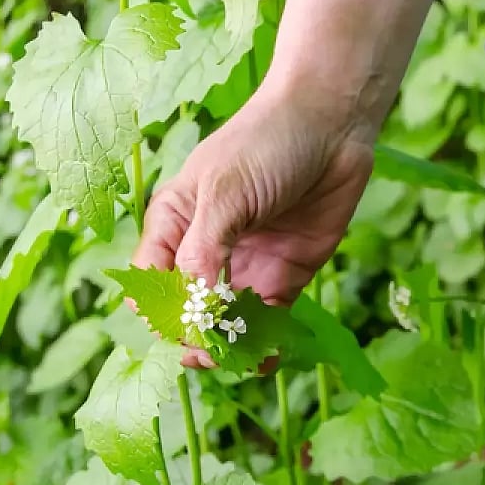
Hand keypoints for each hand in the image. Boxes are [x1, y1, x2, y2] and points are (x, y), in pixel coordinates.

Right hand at [131, 80, 373, 366]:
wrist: (332, 123)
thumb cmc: (266, 142)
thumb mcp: (224, 193)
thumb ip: (204, 251)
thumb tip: (192, 307)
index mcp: (175, 223)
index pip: (152, 280)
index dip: (161, 310)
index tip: (179, 326)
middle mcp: (206, 249)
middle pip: (188, 309)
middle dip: (193, 335)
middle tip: (206, 353)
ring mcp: (245, 265)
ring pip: (227, 322)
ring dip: (227, 346)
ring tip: (234, 360)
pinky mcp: (285, 275)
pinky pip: (268, 321)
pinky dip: (264, 344)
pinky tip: (263, 361)